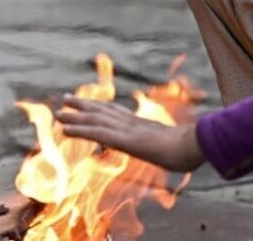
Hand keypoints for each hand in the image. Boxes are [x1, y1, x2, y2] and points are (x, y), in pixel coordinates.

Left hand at [55, 97, 204, 172]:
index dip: (100, 107)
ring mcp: (126, 130)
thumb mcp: (176, 146)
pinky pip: (95, 132)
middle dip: (83, 105)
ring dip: (74, 116)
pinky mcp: (122, 139)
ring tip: (57, 112)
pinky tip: (64, 129)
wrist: (194, 145)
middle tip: (65, 99)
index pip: (116, 112)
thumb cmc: (190, 148)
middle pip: (102, 110)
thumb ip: (171, 146)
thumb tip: (181, 152)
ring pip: (94, 119)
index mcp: (142, 124)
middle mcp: (131, 123)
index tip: (88, 104)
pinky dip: (78, 129)